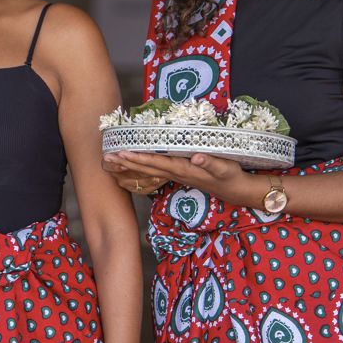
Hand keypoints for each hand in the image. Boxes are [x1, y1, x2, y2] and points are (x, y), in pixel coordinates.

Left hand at [103, 151, 259, 206]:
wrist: (235, 190)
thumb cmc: (231, 175)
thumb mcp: (225, 167)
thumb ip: (211, 162)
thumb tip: (197, 157)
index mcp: (184, 169)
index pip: (157, 163)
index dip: (140, 158)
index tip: (123, 153)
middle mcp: (176, 173)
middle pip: (147, 168)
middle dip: (127, 163)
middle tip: (107, 157)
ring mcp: (176, 175)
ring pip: (148, 171)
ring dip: (130, 166)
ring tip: (111, 161)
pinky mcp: (179, 174)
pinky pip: (155, 172)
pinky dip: (141, 169)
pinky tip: (129, 167)